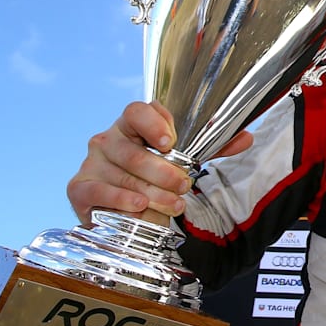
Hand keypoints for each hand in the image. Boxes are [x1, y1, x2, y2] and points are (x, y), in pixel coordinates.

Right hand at [65, 101, 253, 224]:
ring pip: (123, 174)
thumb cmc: (153, 180)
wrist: (126, 214)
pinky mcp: (79, 188)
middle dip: (164, 170)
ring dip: (152, 191)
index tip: (170, 142)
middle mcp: (107, 139)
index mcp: (131, 126)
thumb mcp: (185, 162)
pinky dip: (121, 200)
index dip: (153, 123)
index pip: (136, 111)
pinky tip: (138, 206)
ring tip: (173, 204)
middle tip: (184, 185)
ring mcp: (91, 163)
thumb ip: (213, 148)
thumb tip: (245, 137)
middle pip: (133, 149)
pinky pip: (98, 191)